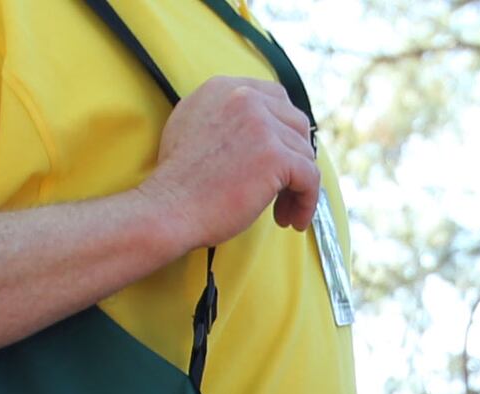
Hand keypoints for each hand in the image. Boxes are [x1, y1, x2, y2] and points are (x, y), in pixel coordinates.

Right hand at [149, 78, 318, 246]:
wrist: (168, 208)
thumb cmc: (178, 182)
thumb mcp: (190, 126)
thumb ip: (222, 116)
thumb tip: (256, 126)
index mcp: (223, 88)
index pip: (275, 97)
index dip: (283, 131)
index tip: (279, 160)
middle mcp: (243, 97)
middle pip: (296, 123)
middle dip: (295, 157)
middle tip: (283, 189)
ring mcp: (261, 124)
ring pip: (304, 153)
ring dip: (298, 186)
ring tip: (282, 212)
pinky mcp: (274, 155)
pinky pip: (310, 178)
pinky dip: (307, 202)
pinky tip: (293, 219)